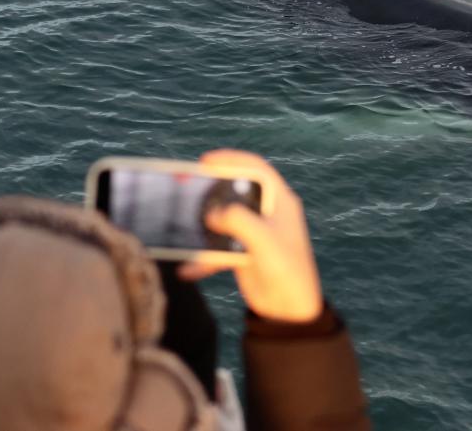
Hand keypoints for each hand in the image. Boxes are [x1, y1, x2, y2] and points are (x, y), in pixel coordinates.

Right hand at [179, 149, 322, 322]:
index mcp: (280, 201)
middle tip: (186, 187)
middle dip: (210, 190)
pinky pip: (217, 248)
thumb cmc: (287, 270)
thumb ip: (238, 220)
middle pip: (234, 191)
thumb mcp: (264, 240)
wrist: (289, 312)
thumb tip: (212, 213)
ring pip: (222, 219)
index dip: (232, 159)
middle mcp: (266, 213)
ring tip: (181, 221)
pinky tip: (187, 268)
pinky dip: (202, 257)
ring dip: (202, 223)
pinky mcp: (242, 253)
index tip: (205, 161)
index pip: (255, 169)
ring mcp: (253, 233)